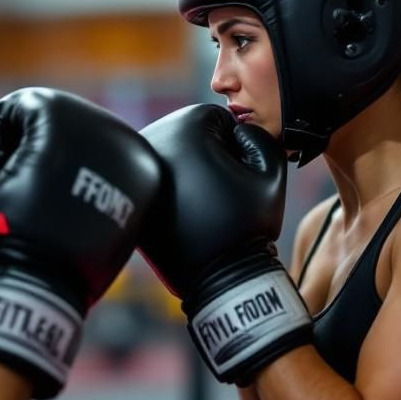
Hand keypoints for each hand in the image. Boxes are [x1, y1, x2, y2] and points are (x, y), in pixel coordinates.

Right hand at [0, 87, 160, 398]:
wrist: (47, 285)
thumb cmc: (6, 230)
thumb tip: (1, 122)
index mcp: (59, 116)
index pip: (25, 105)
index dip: (5, 134)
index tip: (3, 167)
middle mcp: (103, 125)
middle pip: (63, 117)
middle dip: (41, 142)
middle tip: (28, 183)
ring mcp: (131, 151)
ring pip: (91, 138)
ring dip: (72, 155)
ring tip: (54, 194)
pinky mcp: (149, 178)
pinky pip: (116, 163)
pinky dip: (98, 174)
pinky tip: (79, 200)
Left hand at [140, 104, 309, 385]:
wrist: (215, 281)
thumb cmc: (245, 226)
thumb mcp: (271, 173)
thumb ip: (260, 136)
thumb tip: (236, 129)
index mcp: (186, 127)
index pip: (218, 119)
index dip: (237, 147)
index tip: (237, 177)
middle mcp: (152, 139)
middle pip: (190, 134)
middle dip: (209, 157)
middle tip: (220, 194)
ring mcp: (135, 168)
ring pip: (172, 156)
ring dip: (189, 172)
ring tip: (202, 206)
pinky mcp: (129, 191)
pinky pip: (157, 179)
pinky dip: (171, 191)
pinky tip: (185, 215)